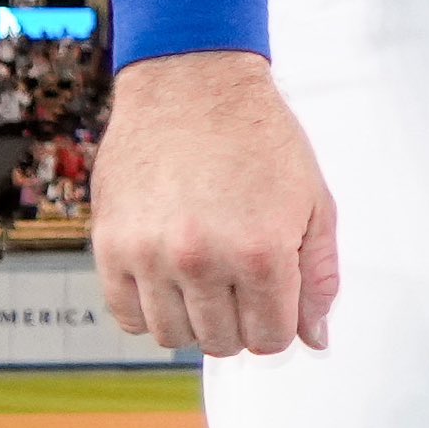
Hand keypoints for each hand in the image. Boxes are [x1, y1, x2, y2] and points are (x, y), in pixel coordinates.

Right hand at [93, 50, 340, 357]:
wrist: (192, 85)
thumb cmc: (260, 140)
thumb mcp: (315, 205)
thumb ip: (319, 278)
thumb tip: (314, 338)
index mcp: (261, 254)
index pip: (271, 338)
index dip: (278, 327)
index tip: (273, 304)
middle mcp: (202, 260)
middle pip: (222, 342)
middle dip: (239, 325)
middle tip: (240, 289)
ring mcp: (149, 254)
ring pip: (172, 337)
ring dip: (194, 322)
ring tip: (205, 285)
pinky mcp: (109, 243)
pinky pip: (125, 315)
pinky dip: (148, 312)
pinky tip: (167, 285)